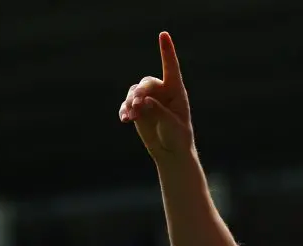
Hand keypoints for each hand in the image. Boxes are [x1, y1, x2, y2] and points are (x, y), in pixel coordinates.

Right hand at [119, 32, 194, 160]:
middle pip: (147, 83)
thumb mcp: (172, 126)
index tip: (163, 35)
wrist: (170, 152)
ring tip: (131, 116)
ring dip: (130, 103)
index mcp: (176, 92)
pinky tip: (125, 119)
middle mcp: (162, 92)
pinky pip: (127, 104)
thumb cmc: (177, 138)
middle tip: (137, 104)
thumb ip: (159, 112)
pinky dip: (125, 110)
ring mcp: (148, 100)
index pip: (171, 68)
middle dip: (140, 92)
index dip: (167, 51)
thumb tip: (144, 101)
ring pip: (134, 92)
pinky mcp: (137, 109)